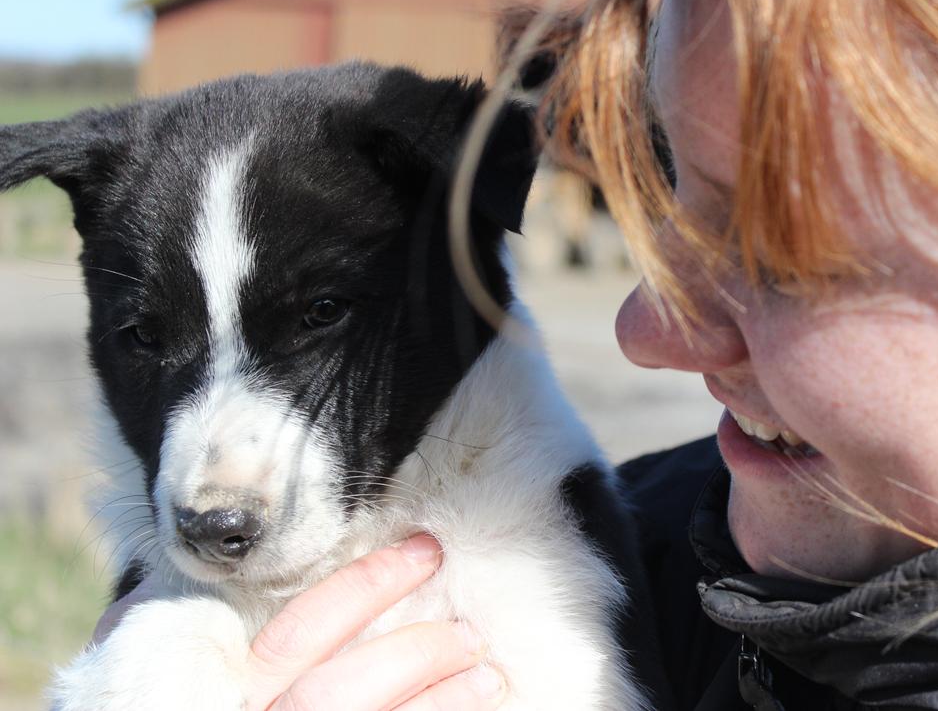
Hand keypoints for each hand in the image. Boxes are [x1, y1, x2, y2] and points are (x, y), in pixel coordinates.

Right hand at [94, 535, 505, 710]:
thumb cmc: (146, 704)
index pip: (306, 628)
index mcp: (220, 692)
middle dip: (417, 652)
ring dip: (438, 702)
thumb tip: (144, 591)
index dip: (371, 585)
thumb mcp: (140, 681)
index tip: (427, 551)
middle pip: (348, 686)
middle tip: (471, 628)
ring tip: (488, 674)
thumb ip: (171, 638)